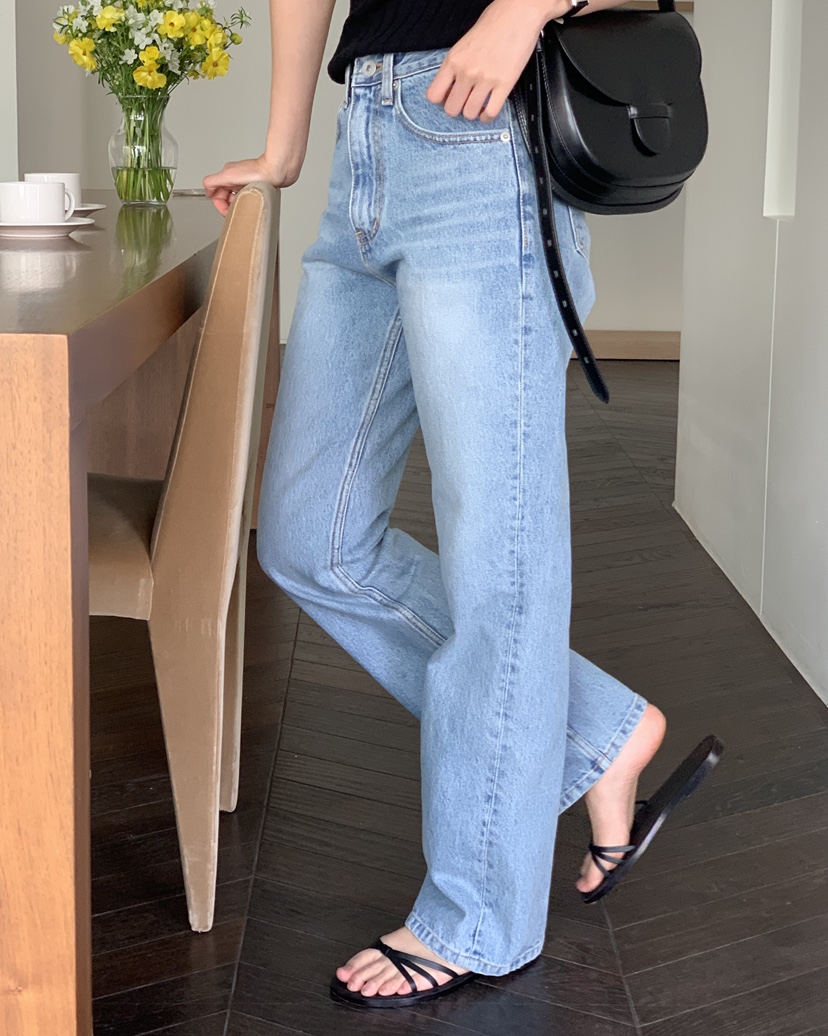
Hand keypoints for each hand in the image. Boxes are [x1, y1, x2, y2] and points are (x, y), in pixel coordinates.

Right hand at [203, 152, 301, 215]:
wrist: (277, 171)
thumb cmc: (257, 172)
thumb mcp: (228, 175)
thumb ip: (212, 182)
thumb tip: (207, 192)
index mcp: (227, 174)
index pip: (216, 194)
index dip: (219, 205)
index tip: (226, 212)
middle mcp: (236, 178)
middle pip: (225, 197)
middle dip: (228, 206)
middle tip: (236, 211)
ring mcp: (246, 183)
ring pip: (236, 198)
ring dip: (238, 205)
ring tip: (244, 206)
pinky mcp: (256, 187)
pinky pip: (247, 198)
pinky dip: (247, 203)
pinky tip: (251, 204)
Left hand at [426, 0, 570, 121]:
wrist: (519, 12)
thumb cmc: (495, 22)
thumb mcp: (465, 43)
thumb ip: (456, 64)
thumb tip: (452, 86)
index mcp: (454, 59)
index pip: (434, 95)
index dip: (441, 100)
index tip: (449, 97)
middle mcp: (467, 71)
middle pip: (451, 109)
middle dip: (457, 108)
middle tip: (465, 103)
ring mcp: (485, 79)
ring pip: (469, 114)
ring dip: (473, 113)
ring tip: (478, 106)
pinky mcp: (504, 84)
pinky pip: (490, 113)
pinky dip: (487, 117)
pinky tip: (488, 112)